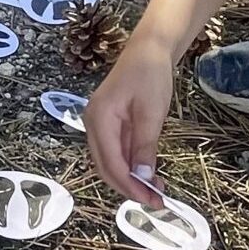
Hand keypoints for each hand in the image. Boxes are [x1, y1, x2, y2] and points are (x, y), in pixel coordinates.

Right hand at [84, 42, 175, 203]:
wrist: (149, 48)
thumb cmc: (150, 74)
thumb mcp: (151, 112)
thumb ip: (145, 146)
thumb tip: (143, 178)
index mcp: (98, 120)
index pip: (110, 163)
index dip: (130, 185)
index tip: (152, 200)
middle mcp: (93, 124)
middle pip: (106, 166)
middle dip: (129, 187)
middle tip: (155, 201)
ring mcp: (100, 124)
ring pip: (111, 161)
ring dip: (131, 178)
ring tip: (155, 190)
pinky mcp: (110, 124)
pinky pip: (118, 150)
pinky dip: (132, 165)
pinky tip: (148, 173)